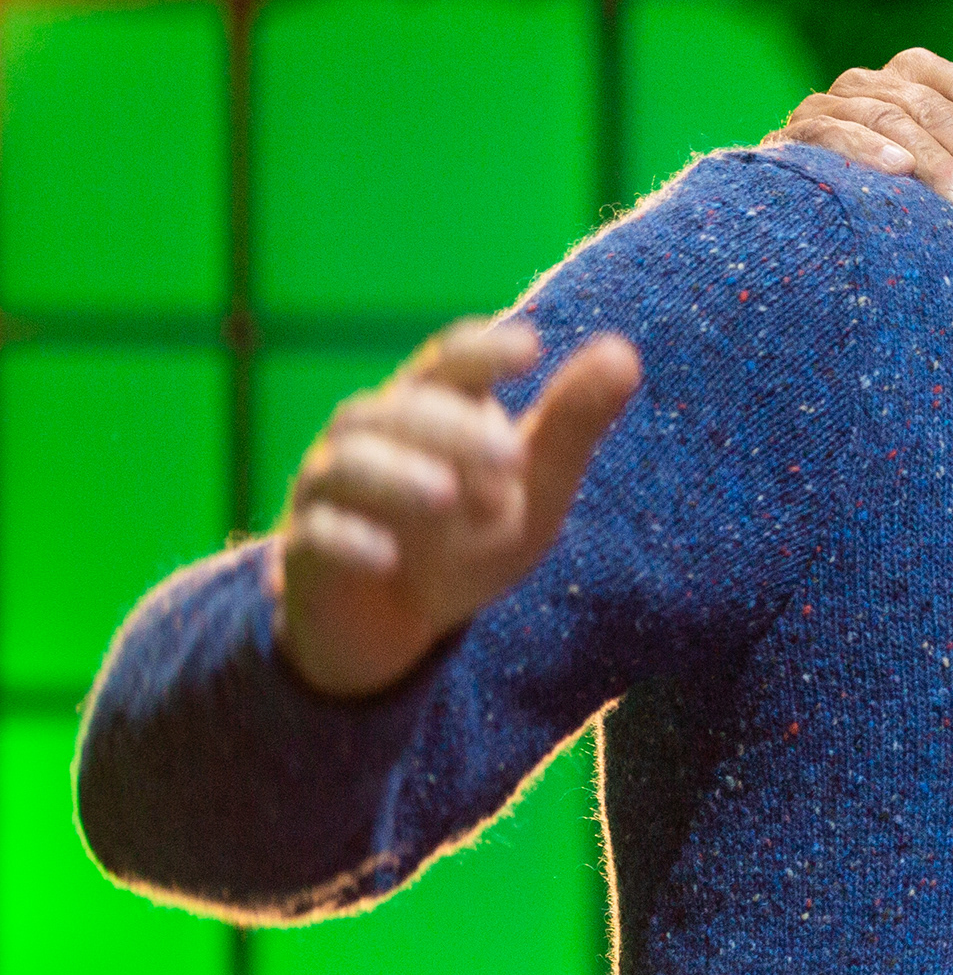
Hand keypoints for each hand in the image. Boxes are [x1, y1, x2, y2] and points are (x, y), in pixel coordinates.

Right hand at [275, 318, 641, 698]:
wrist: (398, 625)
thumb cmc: (469, 539)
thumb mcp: (533, 486)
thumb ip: (573, 423)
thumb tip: (622, 352)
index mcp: (430, 408)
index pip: (449, 362)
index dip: (482, 352)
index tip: (530, 349)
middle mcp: (370, 436)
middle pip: (397, 410)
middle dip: (451, 428)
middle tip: (510, 458)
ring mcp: (330, 491)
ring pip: (347, 463)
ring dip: (397, 475)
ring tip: (447, 498)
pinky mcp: (307, 553)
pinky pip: (315, 536)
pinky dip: (347, 541)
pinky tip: (385, 559)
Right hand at [769, 18, 952, 229]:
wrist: (807, 196)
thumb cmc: (901, 185)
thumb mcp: (951, 163)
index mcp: (928, 74)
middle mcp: (884, 78)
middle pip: (947, 112)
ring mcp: (839, 99)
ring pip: (899, 121)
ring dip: (941, 164)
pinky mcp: (800, 128)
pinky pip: (836, 132)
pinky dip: (868, 149)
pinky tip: (898, 172)